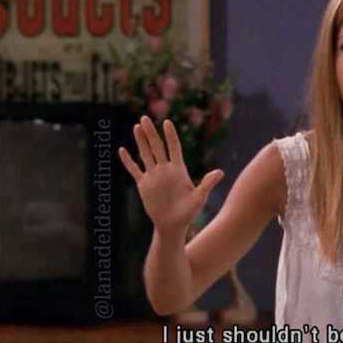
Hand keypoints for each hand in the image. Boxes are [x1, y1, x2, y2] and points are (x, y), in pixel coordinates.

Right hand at [118, 115, 223, 237]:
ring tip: (136, 126)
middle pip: (157, 147)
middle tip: (144, 118)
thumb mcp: (199, 197)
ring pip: (146, 154)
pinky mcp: (143, 184)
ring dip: (140, 141)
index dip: (170, 135)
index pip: (174, 147)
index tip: (167, 122)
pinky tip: (122, 150)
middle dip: (151, 132)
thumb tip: (220, 172)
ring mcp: (154, 176)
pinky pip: (134, 170)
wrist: (173, 225)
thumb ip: (207, 183)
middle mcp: (165, 169)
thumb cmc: (189, 212)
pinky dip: (128, 161)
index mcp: (179, 169)